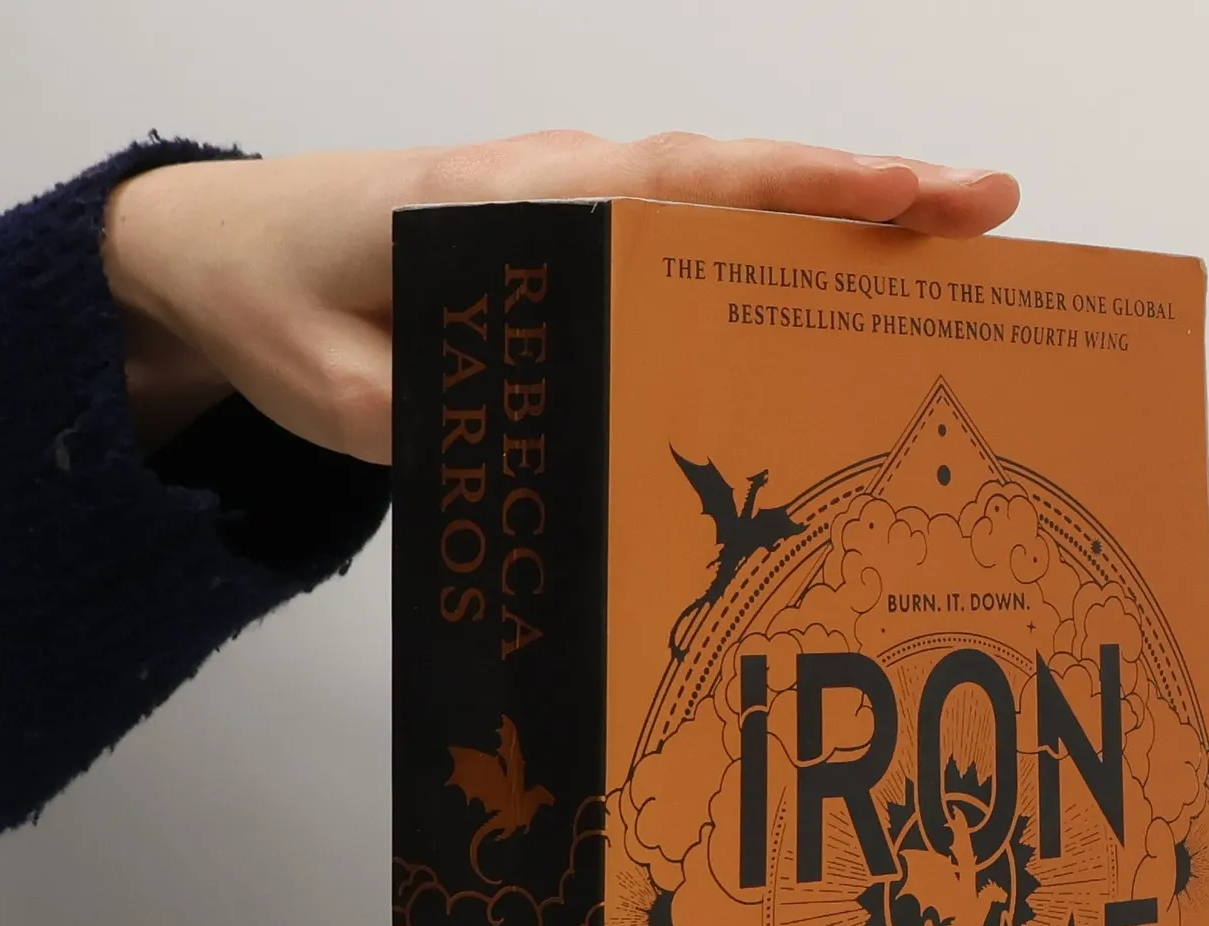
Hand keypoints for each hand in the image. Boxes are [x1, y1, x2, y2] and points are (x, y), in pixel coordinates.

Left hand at [102, 132, 1019, 462]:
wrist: (216, 247)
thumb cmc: (272, 299)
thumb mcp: (329, 385)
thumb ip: (422, 423)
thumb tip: (528, 467)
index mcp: (505, 202)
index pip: (675, 180)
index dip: (795, 184)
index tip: (903, 189)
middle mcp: (556, 182)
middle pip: (733, 176)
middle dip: (867, 187)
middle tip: (992, 211)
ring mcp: (570, 203)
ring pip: (722, 200)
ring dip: (836, 217)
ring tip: (954, 248)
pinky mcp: (572, 238)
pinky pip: (686, 235)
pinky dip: (772, 247)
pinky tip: (835, 289)